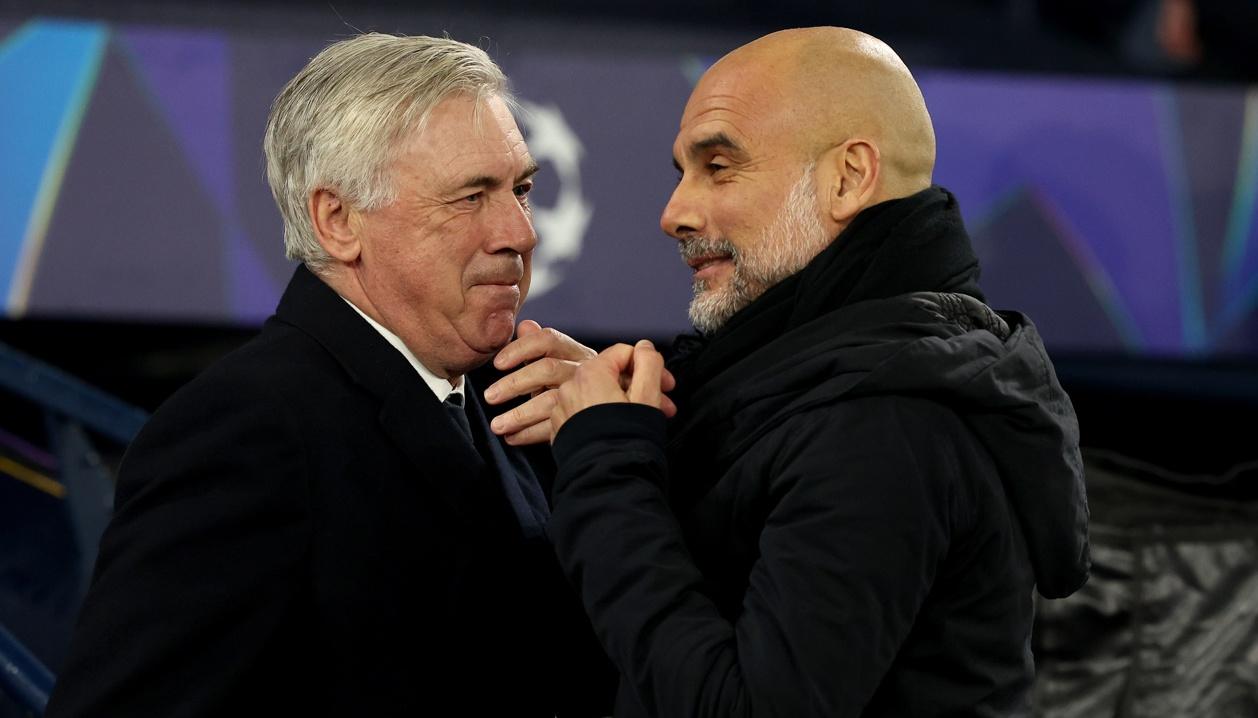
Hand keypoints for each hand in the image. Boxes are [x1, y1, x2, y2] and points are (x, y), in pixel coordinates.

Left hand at [485, 320, 596, 444]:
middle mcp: (584, 370)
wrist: (618, 411)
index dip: (520, 349)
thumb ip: (541, 347)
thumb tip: (524, 325)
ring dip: (519, 415)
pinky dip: (531, 434)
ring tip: (497, 426)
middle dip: (514, 384)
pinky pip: (556, 427)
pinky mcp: (585, 421)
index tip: (498, 364)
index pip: (548, 340)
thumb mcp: (565, 363)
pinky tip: (513, 438)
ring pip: (551, 401)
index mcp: (576, 352)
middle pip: (548, 369)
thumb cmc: (586, 384)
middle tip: (490, 397)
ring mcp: (587, 395)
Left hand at [550, 340, 675, 439]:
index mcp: (591, 372)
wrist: (607, 479)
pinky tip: (617, 430)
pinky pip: (582, 413)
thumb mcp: (647, 395)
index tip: (666, 386)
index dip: (650, 366)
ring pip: (596, 394)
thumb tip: (644, 347)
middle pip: (610, 374)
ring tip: (640, 421)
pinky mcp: (559, 429)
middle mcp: (570, 386)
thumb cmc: (628, 438)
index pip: (624, 353)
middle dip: (638, 387)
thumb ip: (648, 364)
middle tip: (661, 405)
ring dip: (621, 403)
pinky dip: (600, 417)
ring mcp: (562, 408)